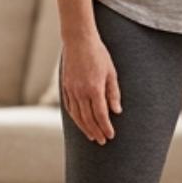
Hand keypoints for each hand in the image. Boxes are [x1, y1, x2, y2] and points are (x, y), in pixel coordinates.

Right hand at [60, 30, 119, 144]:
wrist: (78, 41)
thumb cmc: (98, 55)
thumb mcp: (111, 73)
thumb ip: (113, 93)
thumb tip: (116, 111)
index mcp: (94, 88)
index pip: (100, 114)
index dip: (106, 127)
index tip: (111, 136)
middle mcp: (80, 92)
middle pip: (87, 118)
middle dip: (95, 131)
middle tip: (102, 141)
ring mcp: (70, 90)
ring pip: (76, 115)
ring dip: (84, 127)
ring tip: (91, 136)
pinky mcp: (65, 87)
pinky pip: (69, 107)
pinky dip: (74, 117)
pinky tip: (80, 122)